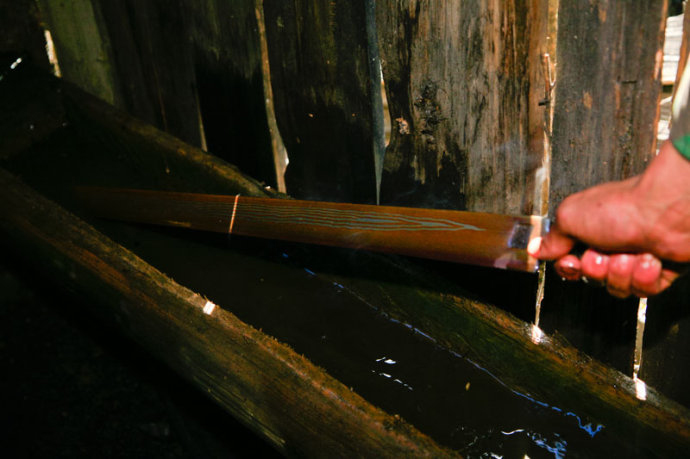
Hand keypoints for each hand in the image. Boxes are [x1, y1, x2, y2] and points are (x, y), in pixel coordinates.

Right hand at [529, 140, 689, 297]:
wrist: (666, 213)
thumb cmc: (622, 208)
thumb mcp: (571, 218)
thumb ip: (552, 237)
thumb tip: (536, 248)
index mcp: (589, 229)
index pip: (570, 263)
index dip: (569, 268)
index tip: (571, 262)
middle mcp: (612, 244)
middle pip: (592, 278)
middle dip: (595, 270)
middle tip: (601, 255)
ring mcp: (636, 258)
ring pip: (617, 287)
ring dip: (620, 273)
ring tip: (629, 254)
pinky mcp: (659, 271)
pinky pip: (643, 290)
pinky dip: (644, 277)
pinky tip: (648, 259)